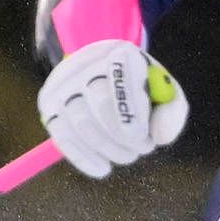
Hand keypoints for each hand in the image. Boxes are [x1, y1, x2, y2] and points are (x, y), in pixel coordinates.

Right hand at [39, 40, 187, 179]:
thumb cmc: (140, 88)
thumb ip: (171, 113)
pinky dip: (83, 158)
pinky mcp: (48, 105)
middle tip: (142, 150)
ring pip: (80, 122)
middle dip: (123, 135)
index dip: (129, 109)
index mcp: (118, 52)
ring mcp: (62, 83)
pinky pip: (62, 136)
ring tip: (127, 155)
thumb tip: (159, 137)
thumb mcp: (164, 94)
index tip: (142, 138)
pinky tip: (102, 168)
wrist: (103, 75)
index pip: (120, 75)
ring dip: (108, 149)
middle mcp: (85, 62)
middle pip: (99, 101)